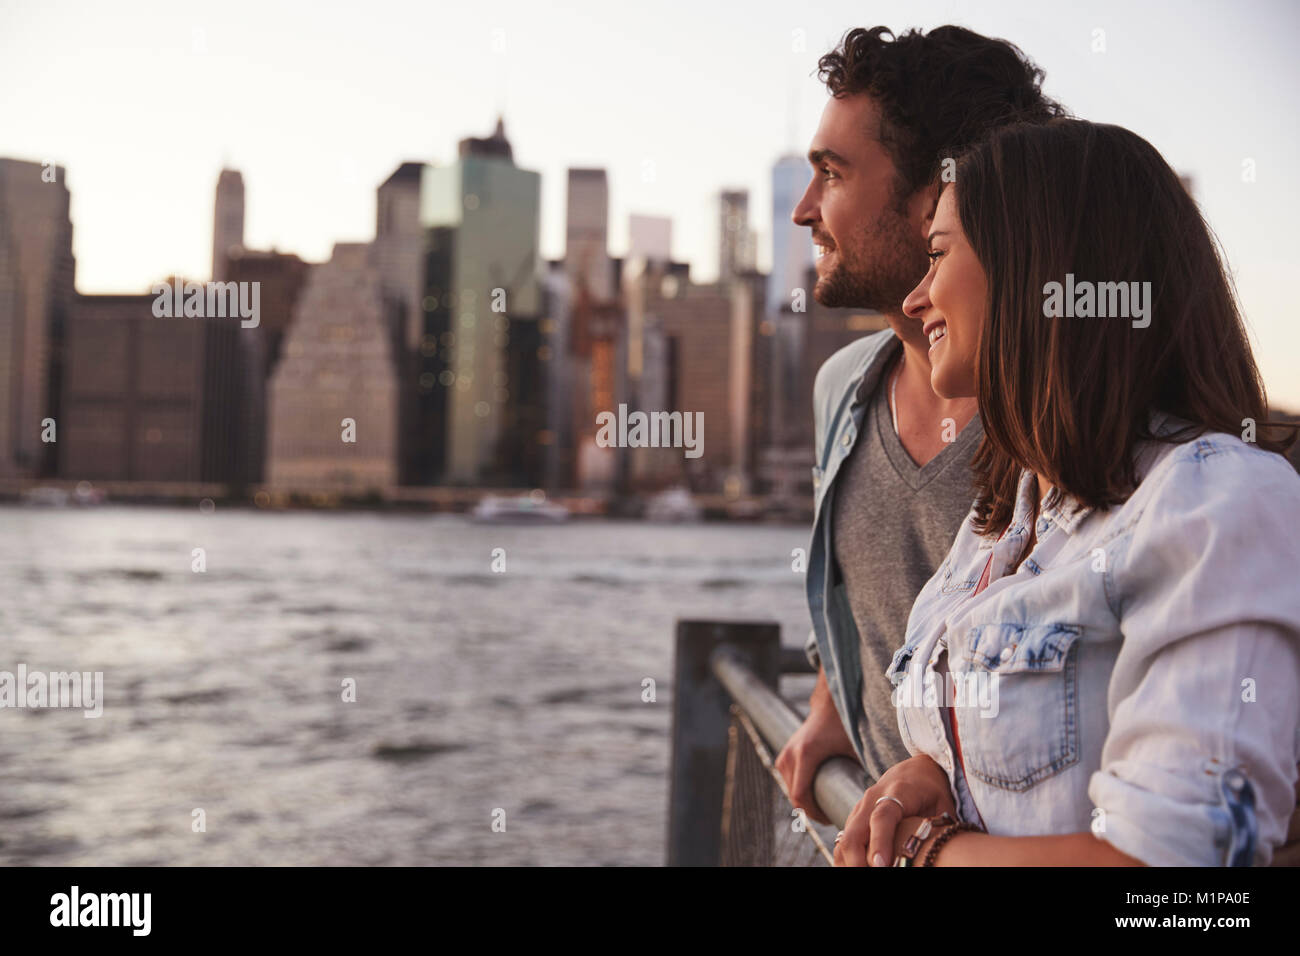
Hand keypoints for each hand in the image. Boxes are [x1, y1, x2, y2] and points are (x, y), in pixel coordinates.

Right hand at [775, 669, 856, 825]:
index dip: (814, 814)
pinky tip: (815, 798)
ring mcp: (784, 755)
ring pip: (791, 790)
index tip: (830, 820)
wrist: (829, 705)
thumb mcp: (856, 750)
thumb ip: (865, 771)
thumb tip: (878, 798)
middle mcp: (790, 756)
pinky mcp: (784, 755)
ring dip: (805, 802)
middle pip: (795, 796)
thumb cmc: (845, 727)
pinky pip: (789, 781)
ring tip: (825, 809)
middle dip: (812, 811)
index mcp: (806, 755)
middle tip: (832, 818)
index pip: (801, 796)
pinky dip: (800, 790)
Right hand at [833, 754, 956, 866]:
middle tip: (871, 877)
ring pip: (844, 840)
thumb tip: (942, 853)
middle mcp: (872, 798)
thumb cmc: (932, 791)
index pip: (883, 816)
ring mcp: (859, 809)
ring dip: (850, 863)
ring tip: (863, 877)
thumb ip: (939, 828)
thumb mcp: (943, 805)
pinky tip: (857, 869)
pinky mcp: (854, 819)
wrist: (914, 770)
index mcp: (898, 792)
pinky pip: (843, 842)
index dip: (880, 841)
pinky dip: (846, 860)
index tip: (881, 865)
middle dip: (857, 861)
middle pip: (854, 832)